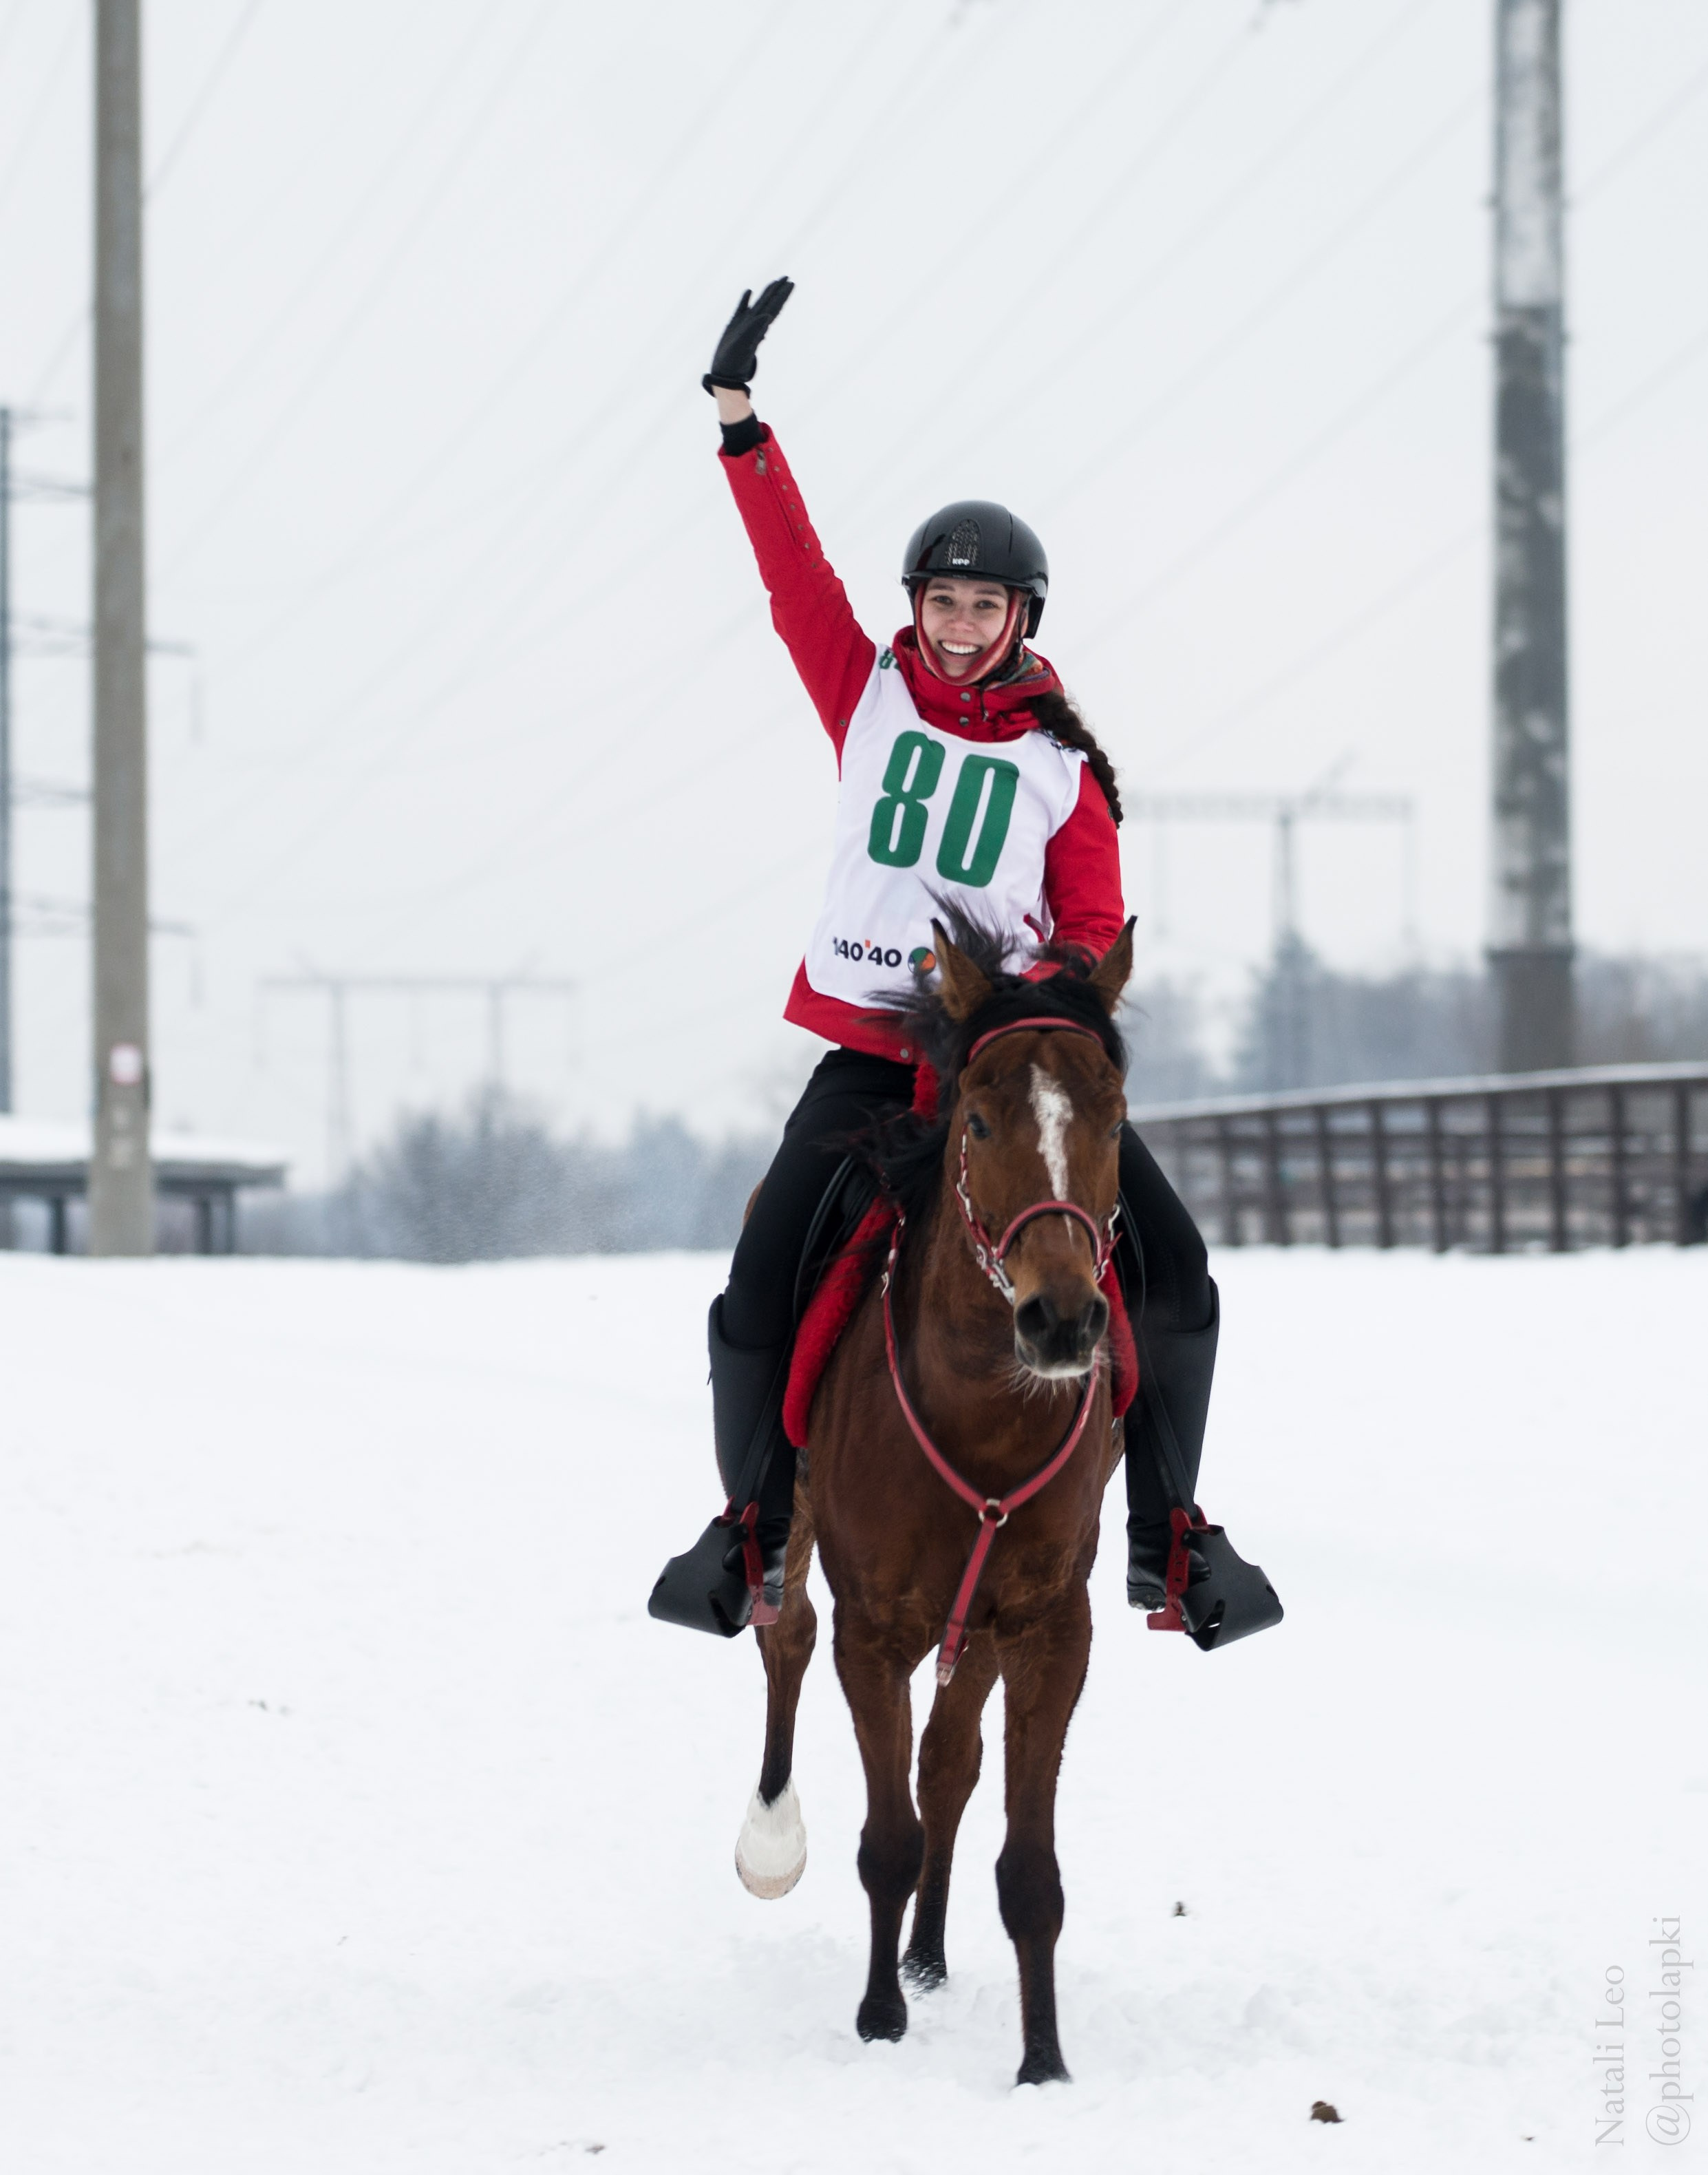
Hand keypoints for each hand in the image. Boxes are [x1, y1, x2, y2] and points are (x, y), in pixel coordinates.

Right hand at [703, 277, 793, 394]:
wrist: (724, 373)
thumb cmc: (734, 362)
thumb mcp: (745, 345)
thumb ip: (756, 330)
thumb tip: (768, 316)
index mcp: (759, 325)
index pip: (774, 306)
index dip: (782, 295)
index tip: (791, 283)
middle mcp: (755, 323)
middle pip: (770, 303)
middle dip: (778, 291)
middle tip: (787, 278)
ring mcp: (744, 324)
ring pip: (758, 304)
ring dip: (766, 293)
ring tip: (774, 283)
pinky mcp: (734, 325)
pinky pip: (741, 308)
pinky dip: (746, 299)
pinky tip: (749, 292)